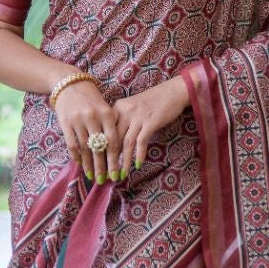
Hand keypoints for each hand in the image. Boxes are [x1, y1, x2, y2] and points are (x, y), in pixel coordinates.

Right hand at [52, 78, 118, 180]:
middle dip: (102, 166)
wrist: (69, 83)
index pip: (113, 141)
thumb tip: (114, 152)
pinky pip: (72, 144)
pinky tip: (80, 164)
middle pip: (99, 148)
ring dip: (88, 164)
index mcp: (106, 113)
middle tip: (105, 180)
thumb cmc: (90, 97)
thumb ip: (109, 126)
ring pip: (85, 149)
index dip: (115, 159)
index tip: (117, 172)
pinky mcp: (65, 123)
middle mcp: (93, 117)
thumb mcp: (104, 107)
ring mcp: (78, 121)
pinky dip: (76, 156)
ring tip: (92, 176)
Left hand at [53, 75, 189, 181]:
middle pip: (113, 140)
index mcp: (117, 108)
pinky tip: (137, 165)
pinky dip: (138, 154)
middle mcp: (124, 112)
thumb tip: (113, 144)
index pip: (104, 132)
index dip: (100, 150)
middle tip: (106, 175)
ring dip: (123, 161)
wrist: (172, 92)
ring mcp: (137, 117)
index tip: (97, 164)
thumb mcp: (131, 108)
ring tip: (121, 175)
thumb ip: (122, 122)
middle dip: (109, 160)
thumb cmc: (152, 102)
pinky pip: (141, 141)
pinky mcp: (150, 122)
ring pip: (126, 143)